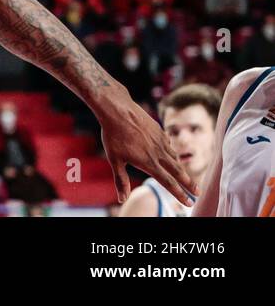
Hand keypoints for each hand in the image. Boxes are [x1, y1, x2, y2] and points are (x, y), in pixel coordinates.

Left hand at [96, 91, 195, 205]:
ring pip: (174, 157)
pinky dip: (171, 152)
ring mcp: (160, 140)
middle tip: (198, 193)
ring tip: (184, 176)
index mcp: (149, 162)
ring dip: (181, 168)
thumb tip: (122, 199)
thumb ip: (120, 180)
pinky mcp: (159, 130)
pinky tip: (170, 154)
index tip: (189, 203)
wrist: (117, 109)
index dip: (179, 194)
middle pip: (178, 172)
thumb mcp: (114, 160)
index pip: (168, 183)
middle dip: (189, 184)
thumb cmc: (113, 135)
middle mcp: (158, 153)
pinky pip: (168, 144)